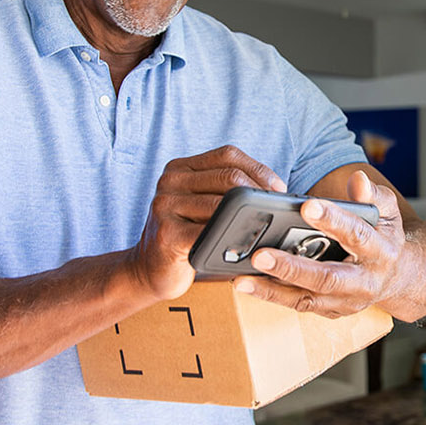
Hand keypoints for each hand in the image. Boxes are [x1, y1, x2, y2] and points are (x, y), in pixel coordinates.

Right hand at [129, 145, 286, 300]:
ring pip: (221, 204)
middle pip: (228, 176)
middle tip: (274, 210)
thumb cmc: (185, 236)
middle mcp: (170, 180)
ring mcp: (165, 205)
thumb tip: (273, 190)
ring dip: (249, 217)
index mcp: (181, 168)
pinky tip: (243, 245)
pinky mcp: (167, 234)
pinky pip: (209, 232)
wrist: (147, 270)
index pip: (227, 155)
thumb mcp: (201, 204)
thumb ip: (225, 190)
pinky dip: (231, 238)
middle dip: (258, 192)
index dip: (258, 169)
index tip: (278, 188)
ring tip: (264, 228)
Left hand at [236, 169, 404, 317]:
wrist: (401, 279)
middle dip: (292, 267)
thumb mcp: (388, 211)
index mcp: (381, 252)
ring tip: (242, 278)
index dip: (333, 220)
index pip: (357, 234)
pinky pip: (299, 305)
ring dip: (272, 290)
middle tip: (261, 255)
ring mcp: (347, 301)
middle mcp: (364, 282)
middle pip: (327, 277)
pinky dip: (272, 297)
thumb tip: (358, 180)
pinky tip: (248, 284)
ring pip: (307, 299)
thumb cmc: (386, 237)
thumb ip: (373, 195)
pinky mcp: (332, 312)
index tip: (306, 206)